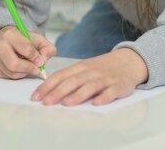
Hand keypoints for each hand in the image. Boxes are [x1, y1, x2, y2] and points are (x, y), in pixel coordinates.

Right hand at [0, 26, 56, 79]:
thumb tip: (44, 60)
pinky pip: (8, 77)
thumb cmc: (22, 40)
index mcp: (11, 35)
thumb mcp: (37, 39)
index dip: (36, 57)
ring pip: (12, 73)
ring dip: (24, 73)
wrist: (6, 39)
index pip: (25, 48)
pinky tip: (19, 68)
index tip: (41, 61)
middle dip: (28, 69)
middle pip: (14, 64)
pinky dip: (17, 75)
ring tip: (27, 65)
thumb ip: (47, 48)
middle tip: (36, 69)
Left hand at [30, 48, 147, 105]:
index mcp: (79, 67)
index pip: (60, 75)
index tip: (35, 96)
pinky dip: (104, 97)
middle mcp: (90, 72)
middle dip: (57, 92)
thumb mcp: (84, 69)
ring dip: (77, 95)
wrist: (128, 62)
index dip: (47, 85)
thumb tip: (48, 90)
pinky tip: (97, 103)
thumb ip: (69, 78)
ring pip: (89, 86)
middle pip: (72, 81)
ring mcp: (104, 79)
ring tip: (66, 104)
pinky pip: (111, 92)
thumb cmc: (101, 68)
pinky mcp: (118, 86)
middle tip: (46, 102)